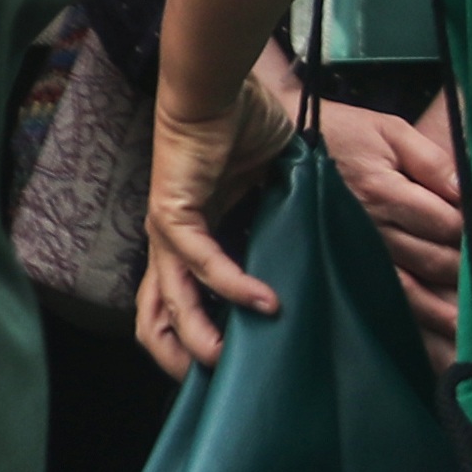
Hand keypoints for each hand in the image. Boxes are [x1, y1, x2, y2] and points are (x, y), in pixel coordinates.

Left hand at [134, 92, 284, 376]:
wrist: (223, 87)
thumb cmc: (245, 131)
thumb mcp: (267, 192)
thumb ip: (282, 226)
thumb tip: (317, 256)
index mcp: (187, 240)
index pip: (174, 304)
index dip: (191, 339)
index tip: (227, 368)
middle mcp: (167, 241)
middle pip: (154, 318)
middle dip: (180, 357)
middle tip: (219, 383)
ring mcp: (166, 228)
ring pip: (171, 300)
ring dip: (201, 335)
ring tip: (232, 360)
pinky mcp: (174, 211)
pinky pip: (200, 260)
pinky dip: (232, 285)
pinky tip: (264, 302)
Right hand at [319, 95, 466, 356]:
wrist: (281, 148)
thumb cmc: (342, 133)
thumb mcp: (389, 131)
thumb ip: (432, 160)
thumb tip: (468, 189)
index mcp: (383, 191)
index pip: (447, 223)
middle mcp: (372, 228)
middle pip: (435, 260)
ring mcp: (359, 251)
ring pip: (413, 289)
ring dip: (448, 314)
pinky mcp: (350, 264)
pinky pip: (386, 297)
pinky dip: (414, 320)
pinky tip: (437, 342)